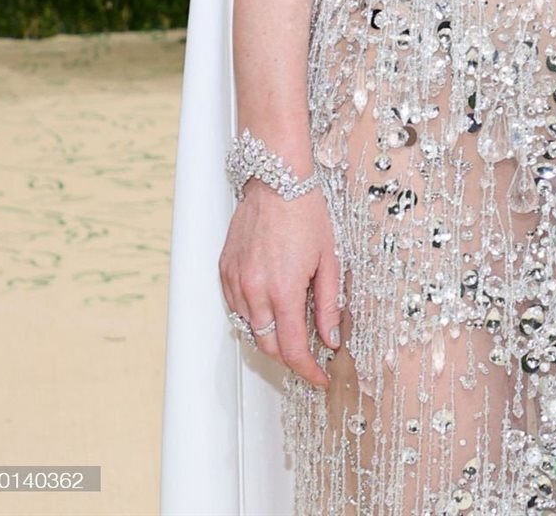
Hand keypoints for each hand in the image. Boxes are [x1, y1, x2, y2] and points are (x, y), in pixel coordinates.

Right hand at [219, 181, 340, 391]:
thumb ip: (328, 304)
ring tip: (291, 325)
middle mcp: (254, 290)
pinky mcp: (225, 270)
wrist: (276, 178)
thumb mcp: (329, 259)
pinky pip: (236, 306)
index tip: (320, 377)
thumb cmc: (305, 212)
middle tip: (309, 354)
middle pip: (268, 346)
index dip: (308, 370)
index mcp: (283, 290)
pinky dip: (253, 314)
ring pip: (250, 328)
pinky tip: (269, 304)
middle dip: (290, 357)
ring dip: (271, 335)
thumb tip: (330, 339)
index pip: (293, 350)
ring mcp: (236, 280)